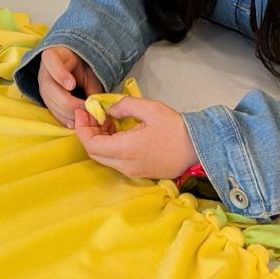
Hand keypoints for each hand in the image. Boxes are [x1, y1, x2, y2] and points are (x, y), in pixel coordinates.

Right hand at [36, 45, 104, 126]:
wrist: (76, 69)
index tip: (72, 85)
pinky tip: (74, 123)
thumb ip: (92, 86)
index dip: (59, 74)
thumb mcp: (91, 71)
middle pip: (49, 87)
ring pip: (49, 101)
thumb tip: (95, 106)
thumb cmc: (85, 67)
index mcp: (54, 55)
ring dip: (66, 113)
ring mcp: (43, 86)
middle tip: (83, 108)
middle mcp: (44, 71)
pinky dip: (63, 119)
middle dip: (66, 101)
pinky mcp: (46, 100)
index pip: (50, 60)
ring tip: (83, 117)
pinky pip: (52, 111)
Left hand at [72, 95, 197, 180]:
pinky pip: (117, 161)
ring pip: (105, 158)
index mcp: (125, 149)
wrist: (198, 148)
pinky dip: (110, 146)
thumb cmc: (175, 127)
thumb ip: (124, 105)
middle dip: (88, 132)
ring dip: (99, 139)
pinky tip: (118, 131)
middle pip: (94, 153)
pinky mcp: (140, 173)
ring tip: (106, 120)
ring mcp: (133, 171)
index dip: (81, 128)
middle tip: (91, 114)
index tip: (82, 112)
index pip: (91, 144)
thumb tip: (108, 110)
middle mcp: (126, 165)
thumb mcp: (149, 108)